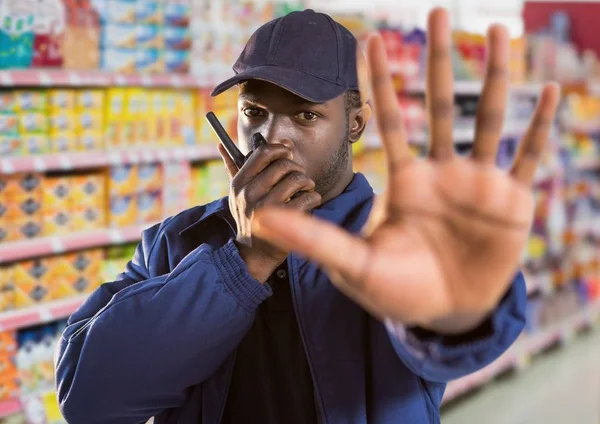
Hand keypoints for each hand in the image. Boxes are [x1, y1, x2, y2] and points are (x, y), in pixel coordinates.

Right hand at [219, 142, 321, 282]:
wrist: (253, 252)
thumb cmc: (248, 217)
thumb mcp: (236, 195)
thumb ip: (234, 169)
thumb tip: (222, 146)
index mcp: (240, 183)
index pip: (262, 154)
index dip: (280, 149)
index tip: (287, 152)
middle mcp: (250, 193)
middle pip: (283, 165)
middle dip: (297, 168)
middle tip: (299, 176)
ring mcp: (266, 207)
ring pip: (297, 179)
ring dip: (307, 182)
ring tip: (307, 187)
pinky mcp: (283, 220)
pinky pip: (306, 198)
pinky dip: (313, 197)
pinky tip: (311, 200)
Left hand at [250, 9, 559, 332]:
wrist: (443, 315)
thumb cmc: (397, 291)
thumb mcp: (352, 264)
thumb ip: (313, 238)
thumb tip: (260, 218)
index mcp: (406, 181)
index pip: (390, 120)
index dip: (380, 81)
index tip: (370, 39)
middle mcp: (441, 173)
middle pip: (440, 105)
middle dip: (438, 60)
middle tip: (439, 11)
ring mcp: (478, 183)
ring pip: (488, 118)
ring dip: (493, 75)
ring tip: (497, 31)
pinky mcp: (511, 202)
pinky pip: (527, 156)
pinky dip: (539, 125)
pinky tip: (549, 91)